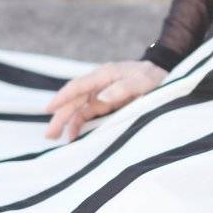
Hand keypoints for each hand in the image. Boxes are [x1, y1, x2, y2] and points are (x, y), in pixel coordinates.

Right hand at [42, 59, 167, 141]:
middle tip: (49, 135)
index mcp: (104, 75)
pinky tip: (74, 136)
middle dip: (61, 117)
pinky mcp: (108, 104)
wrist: (163, 74)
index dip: (63, 98)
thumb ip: (124, 88)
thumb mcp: (142, 81)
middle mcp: (99, 84)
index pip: (78, 86)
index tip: (49, 109)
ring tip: (56, 138)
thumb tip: (102, 98)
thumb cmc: (153, 76)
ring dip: (68, 123)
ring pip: (80, 109)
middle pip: (75, 101)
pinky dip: (81, 124)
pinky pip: (90, 115)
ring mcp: (103, 94)